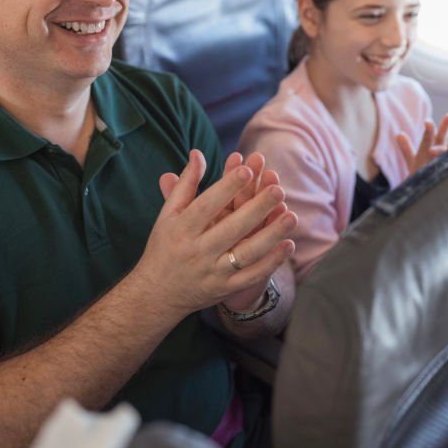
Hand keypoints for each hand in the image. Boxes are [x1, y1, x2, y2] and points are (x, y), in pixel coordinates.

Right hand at [136, 149, 296, 315]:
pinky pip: (252, 276)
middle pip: (231, 228)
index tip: (246, 169)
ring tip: (291, 216)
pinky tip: (289, 245)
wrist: (156, 294)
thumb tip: (198, 153)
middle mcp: (197, 251)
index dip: (226, 188)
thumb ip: (186, 184)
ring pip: (246, 254)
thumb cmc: (164, 246)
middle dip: (257, 208)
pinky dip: (271, 262)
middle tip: (278, 189)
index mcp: (181, 230)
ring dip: (271, 236)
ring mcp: (213, 272)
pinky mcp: (225, 288)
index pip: (206, 206)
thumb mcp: (168, 215)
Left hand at [396, 113, 447, 174]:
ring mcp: (443, 161)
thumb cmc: (421, 172)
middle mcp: (438, 152)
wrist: (425, 189)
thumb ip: (406, 148)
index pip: (429, 136)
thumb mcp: (412, 160)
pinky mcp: (446, 172)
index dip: (429, 128)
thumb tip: (398, 134)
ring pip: (445, 152)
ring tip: (437, 149)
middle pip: (442, 138)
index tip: (427, 121)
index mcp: (430, 147)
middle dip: (445, 128)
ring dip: (442, 149)